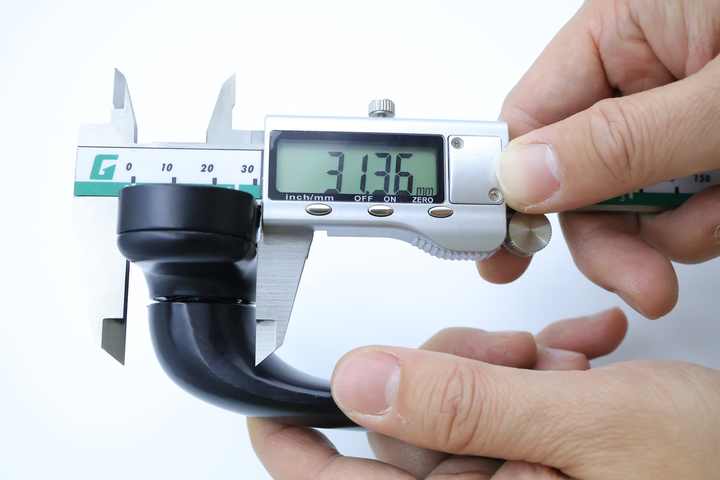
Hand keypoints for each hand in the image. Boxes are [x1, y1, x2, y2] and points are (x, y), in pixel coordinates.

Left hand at [329, 317, 719, 478]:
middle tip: (510, 353)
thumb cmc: (715, 470)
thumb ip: (466, 406)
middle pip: (411, 433)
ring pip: (459, 410)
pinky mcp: (549, 468)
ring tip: (564, 359)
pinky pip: (509, 413)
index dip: (298, 454)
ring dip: (505, 367)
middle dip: (453, 372)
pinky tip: (579, 358)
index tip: (269, 414)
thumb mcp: (585, 427)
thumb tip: (362, 383)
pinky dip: (539, 376)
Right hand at [478, 0, 719, 317]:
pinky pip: (680, 202)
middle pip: (575, 172)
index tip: (501, 247)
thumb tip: (528, 177)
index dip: (510, 184)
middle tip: (643, 283)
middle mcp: (641, 68)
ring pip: (630, 199)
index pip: (530, 115)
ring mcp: (675, 111)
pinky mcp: (708, 144)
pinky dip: (708, 219)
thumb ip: (628, 137)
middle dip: (610, 235)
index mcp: (624, 28)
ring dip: (676, 229)